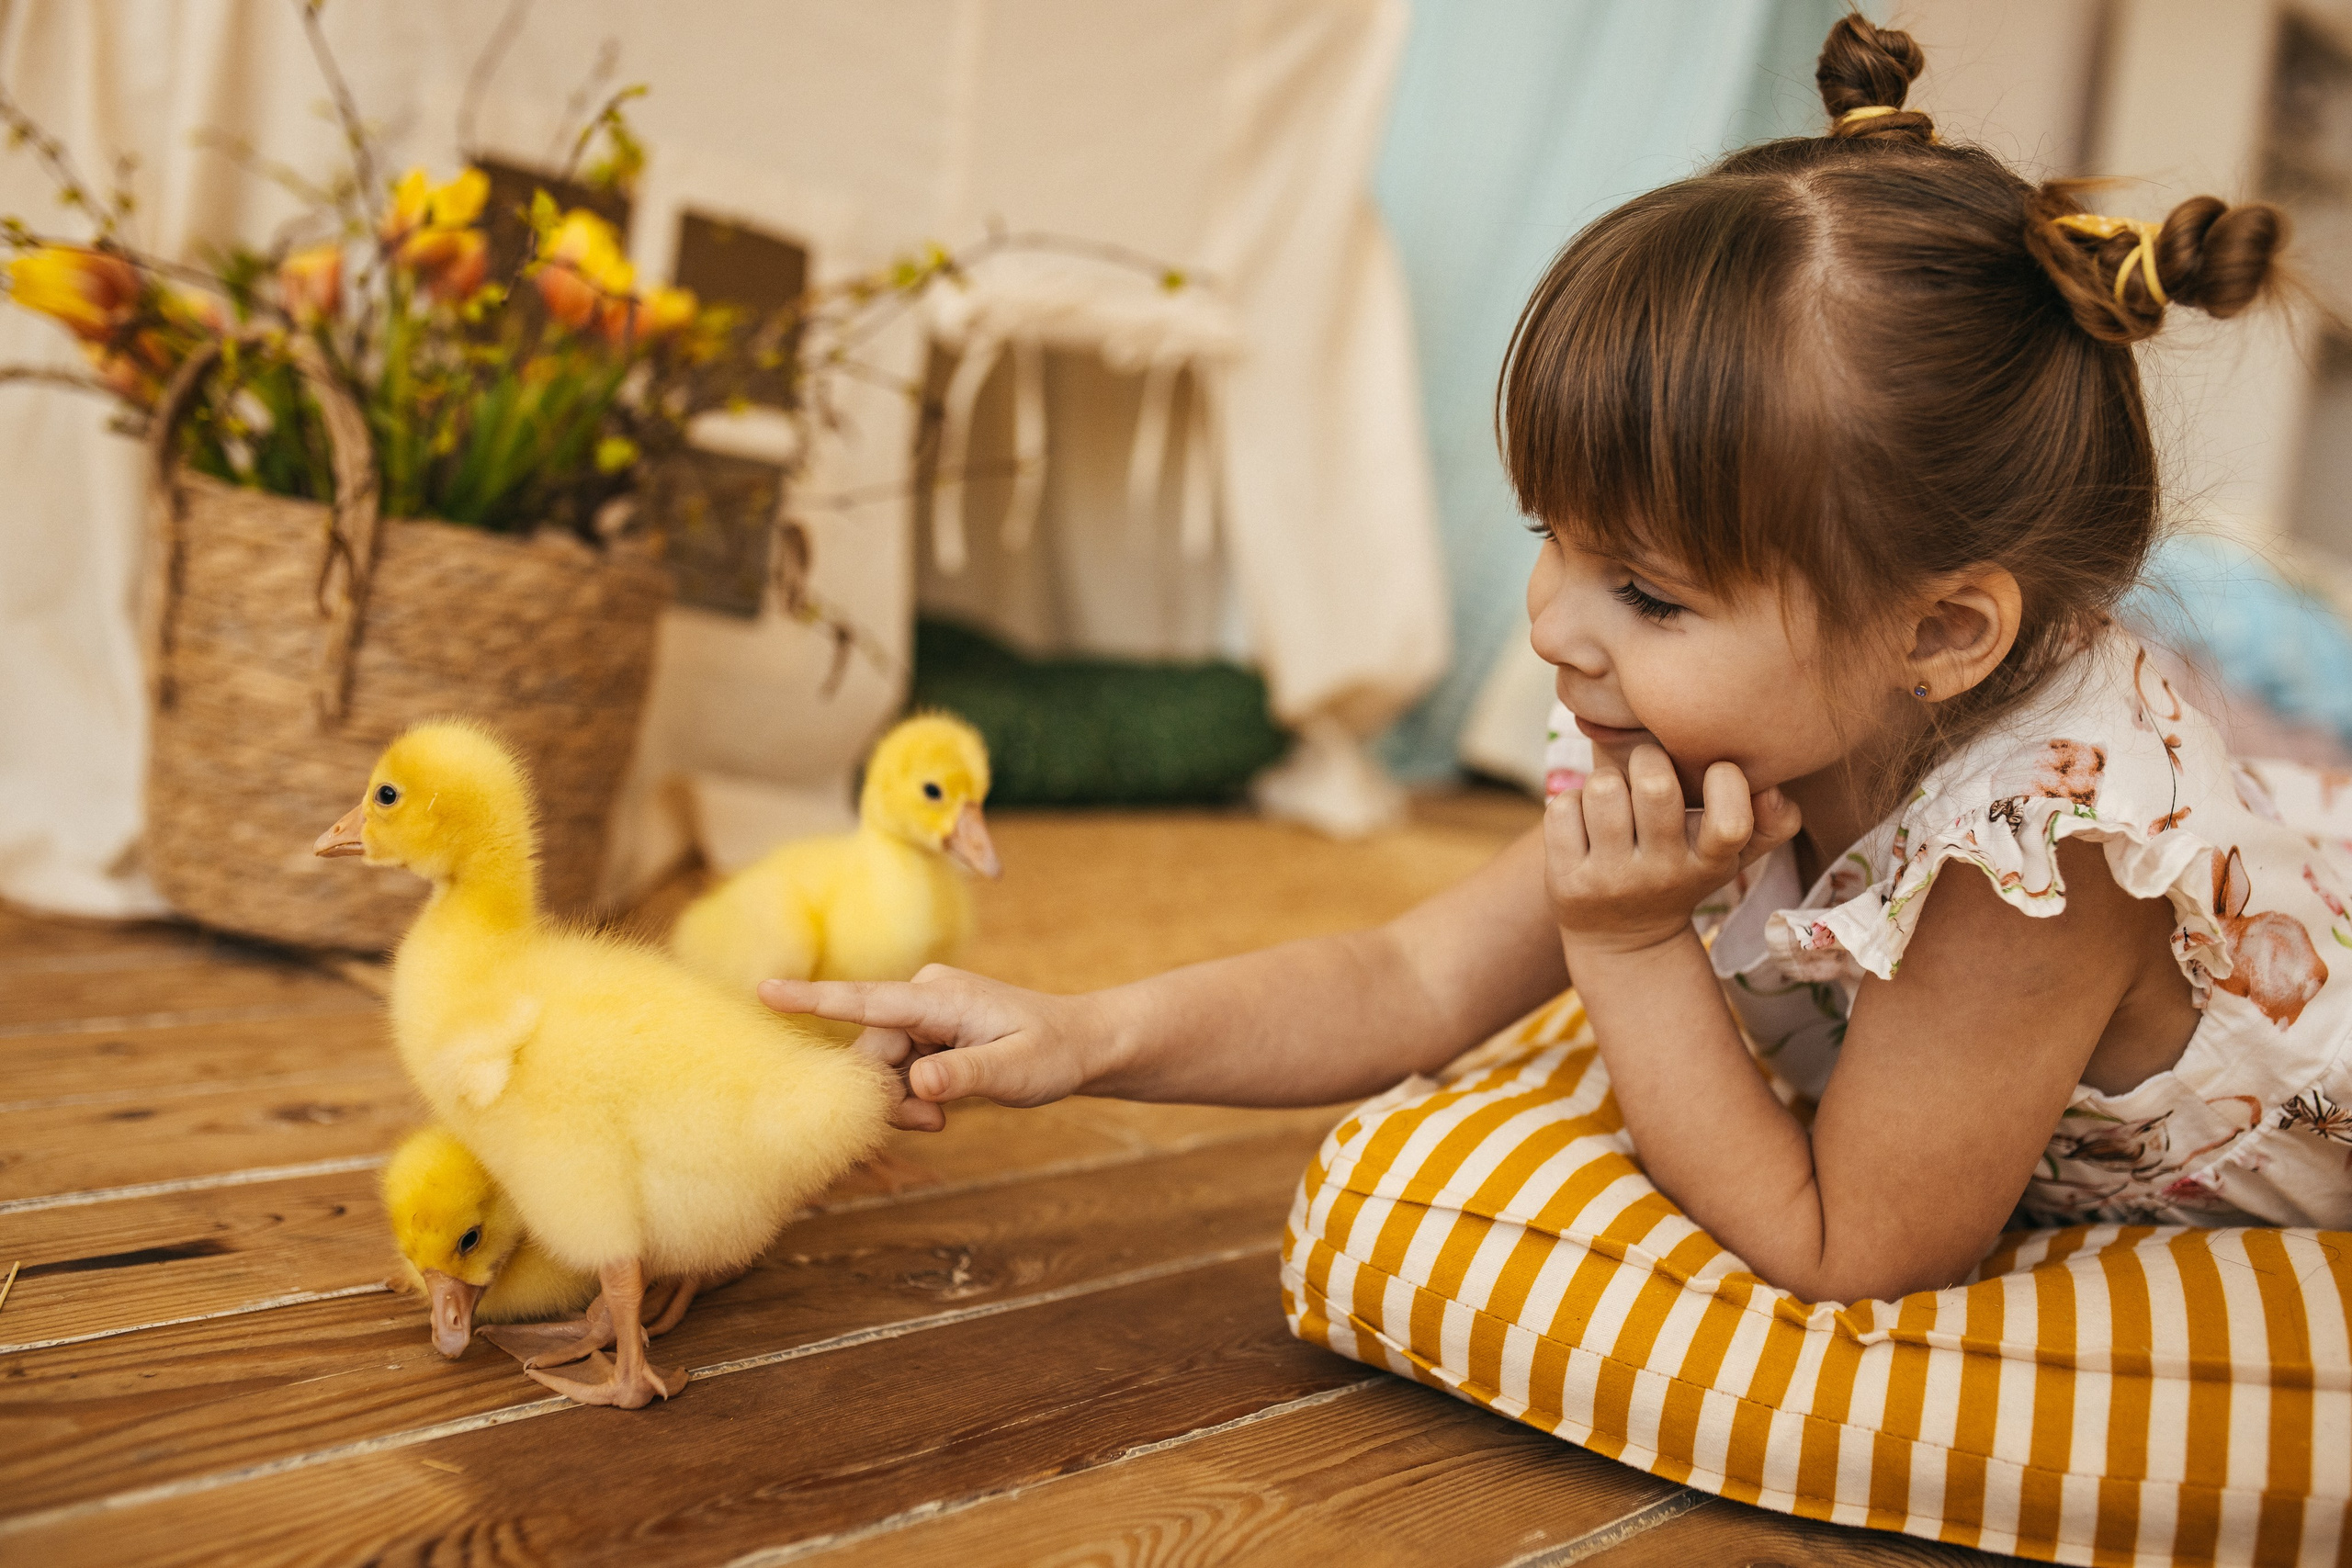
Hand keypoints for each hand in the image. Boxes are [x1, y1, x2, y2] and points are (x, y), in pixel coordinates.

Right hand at [758, 966, 1099, 1131]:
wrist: (1080, 1043)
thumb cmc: (1053, 1052)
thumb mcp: (1016, 1071)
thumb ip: (965, 1076)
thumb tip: (918, 1083)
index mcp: (941, 996)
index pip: (867, 1001)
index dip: (813, 1000)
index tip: (764, 991)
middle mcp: (924, 996)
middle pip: (871, 1052)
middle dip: (887, 1095)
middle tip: (932, 1125)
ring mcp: (923, 1013)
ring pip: (880, 1066)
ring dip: (901, 1100)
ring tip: (942, 1119)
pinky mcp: (925, 1031)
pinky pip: (896, 1069)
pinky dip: (910, 1096)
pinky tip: (939, 1109)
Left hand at [1546, 745, 1800, 955]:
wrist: (1622, 939)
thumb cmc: (1682, 872)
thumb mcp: (1731, 857)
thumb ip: (1772, 822)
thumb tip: (1773, 789)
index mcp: (1709, 863)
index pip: (1730, 822)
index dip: (1725, 781)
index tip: (1714, 771)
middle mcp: (1662, 874)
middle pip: (1655, 787)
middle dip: (1648, 759)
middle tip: (1646, 769)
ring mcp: (1611, 880)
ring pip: (1603, 789)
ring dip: (1605, 780)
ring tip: (1613, 796)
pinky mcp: (1566, 882)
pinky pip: (1562, 808)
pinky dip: (1571, 802)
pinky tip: (1583, 820)